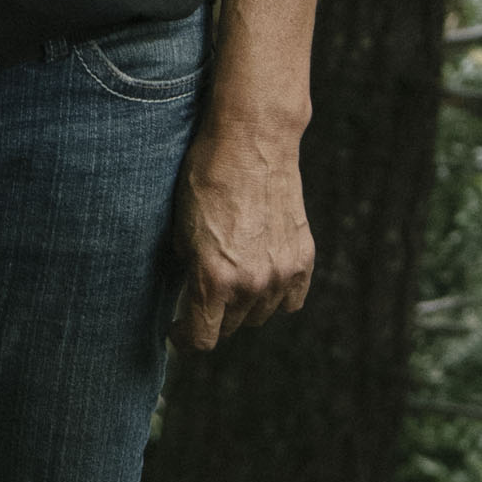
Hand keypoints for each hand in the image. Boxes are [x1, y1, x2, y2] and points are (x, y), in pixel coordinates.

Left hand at [169, 114, 313, 349]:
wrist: (251, 142)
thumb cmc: (205, 179)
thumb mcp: (179, 230)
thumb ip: (187, 272)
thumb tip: (190, 296)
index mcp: (214, 279)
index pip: (202, 339)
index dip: (185, 337)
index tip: (179, 327)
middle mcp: (251, 284)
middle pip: (230, 327)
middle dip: (212, 316)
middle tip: (203, 295)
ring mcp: (281, 273)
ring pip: (260, 315)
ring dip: (244, 306)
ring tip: (232, 279)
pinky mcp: (303, 259)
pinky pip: (290, 300)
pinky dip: (276, 295)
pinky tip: (262, 276)